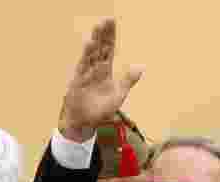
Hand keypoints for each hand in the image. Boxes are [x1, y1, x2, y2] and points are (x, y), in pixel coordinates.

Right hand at [58, 18, 143, 141]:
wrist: (86, 123)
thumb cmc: (101, 110)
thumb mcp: (119, 95)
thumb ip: (128, 80)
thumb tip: (141, 67)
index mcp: (105, 70)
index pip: (108, 50)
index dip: (110, 37)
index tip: (112, 23)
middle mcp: (95, 69)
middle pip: (100, 48)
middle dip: (103, 35)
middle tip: (107, 20)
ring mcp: (86, 74)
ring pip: (91, 54)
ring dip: (95, 41)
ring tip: (98, 27)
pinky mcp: (78, 82)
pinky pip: (83, 67)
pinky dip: (86, 56)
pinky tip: (89, 44)